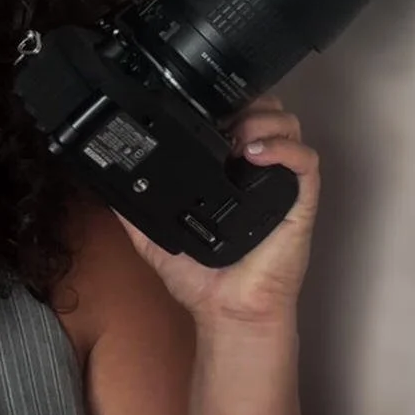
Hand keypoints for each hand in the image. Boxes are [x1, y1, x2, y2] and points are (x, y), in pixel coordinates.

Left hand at [114, 94, 319, 325]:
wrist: (227, 310)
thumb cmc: (202, 279)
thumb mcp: (156, 238)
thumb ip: (133, 211)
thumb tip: (108, 189)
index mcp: (231, 175)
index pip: (238, 119)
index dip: (225, 104)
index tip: (200, 108)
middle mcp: (259, 173)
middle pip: (269, 111)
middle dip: (248, 103)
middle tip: (221, 122)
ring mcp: (281, 185)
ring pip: (289, 126)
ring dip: (263, 120)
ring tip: (237, 139)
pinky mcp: (300, 202)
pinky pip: (306, 161)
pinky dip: (284, 148)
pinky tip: (255, 154)